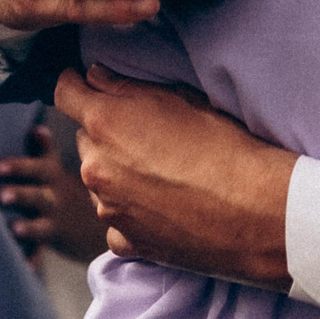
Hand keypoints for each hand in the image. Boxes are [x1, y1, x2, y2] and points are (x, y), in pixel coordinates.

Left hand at [0, 122, 108, 262]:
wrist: (100, 222)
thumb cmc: (67, 190)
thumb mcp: (59, 169)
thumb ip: (44, 151)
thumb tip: (34, 128)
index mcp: (52, 177)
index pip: (36, 168)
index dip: (18, 166)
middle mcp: (55, 197)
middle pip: (37, 194)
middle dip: (20, 194)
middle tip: (1, 195)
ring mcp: (56, 220)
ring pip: (41, 224)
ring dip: (28, 226)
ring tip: (14, 228)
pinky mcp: (54, 240)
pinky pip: (42, 252)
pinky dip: (32, 260)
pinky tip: (24, 268)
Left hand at [55, 65, 295, 291]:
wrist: (255, 211)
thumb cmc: (226, 147)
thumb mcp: (182, 100)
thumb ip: (127, 87)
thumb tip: (96, 77)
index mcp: (105, 123)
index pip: (64, 93)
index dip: (73, 84)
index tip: (81, 83)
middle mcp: (96, 167)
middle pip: (84, 139)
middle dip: (105, 133)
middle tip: (145, 135)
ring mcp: (107, 208)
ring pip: (99, 181)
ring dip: (118, 174)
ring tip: (163, 174)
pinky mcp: (125, 241)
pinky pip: (116, 219)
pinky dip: (132, 212)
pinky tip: (165, 206)